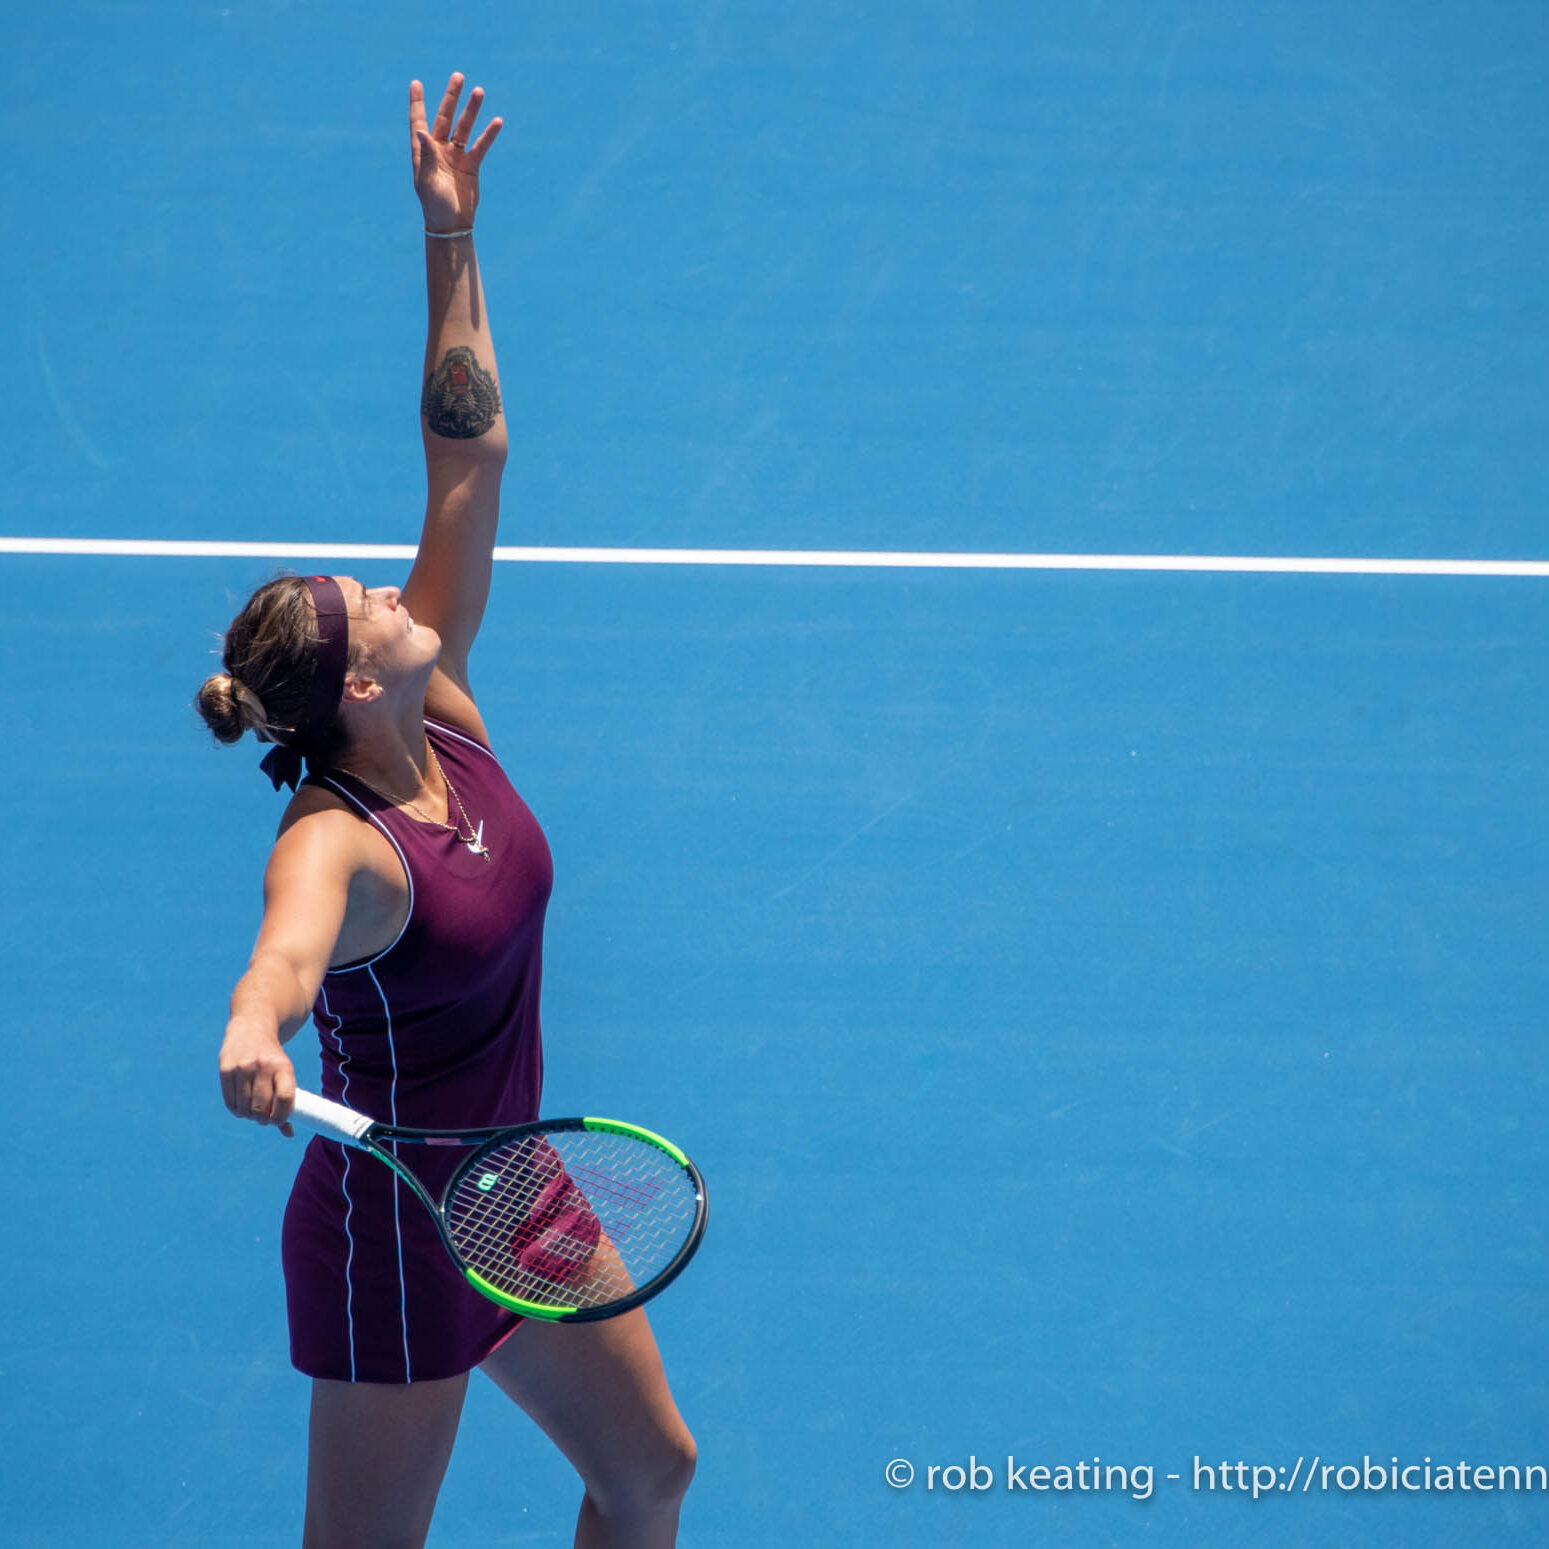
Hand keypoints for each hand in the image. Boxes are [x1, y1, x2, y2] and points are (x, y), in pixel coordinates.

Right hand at [219, 1018, 296, 1136]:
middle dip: (262, 1119)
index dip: (282, 1116)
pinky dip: (236, 1111)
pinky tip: (241, 1107)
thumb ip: (286, 1101)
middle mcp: (263, 1066)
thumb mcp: (284, 1073)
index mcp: (283, 1067)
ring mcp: (243, 1068)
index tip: (278, 1121)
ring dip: (249, 1117)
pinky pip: (230, 1102)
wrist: (251, 1028)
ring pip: (245, 1108)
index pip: (285, 1098)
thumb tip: (289, 1134)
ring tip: (252, 1112)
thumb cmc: (272, 1059)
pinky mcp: (226, 1070)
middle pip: (261, 1107)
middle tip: (263, 1118)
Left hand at [410, 72, 502, 232]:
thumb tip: (422, 131)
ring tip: (479, 91)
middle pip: (445, 117)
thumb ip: (426, 155)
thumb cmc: (434, 204)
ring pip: (464, 128)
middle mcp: (439, 150)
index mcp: (423, 152)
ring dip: (471, 110)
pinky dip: (488, 134)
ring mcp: (456, 156)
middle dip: (451, 98)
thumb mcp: (427, 180)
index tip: (416, 83)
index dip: (417, 103)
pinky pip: (481, 146)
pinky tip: (496, 121)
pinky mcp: (471, 165)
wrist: (452, 224)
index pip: (418, 121)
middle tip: (458, 76)